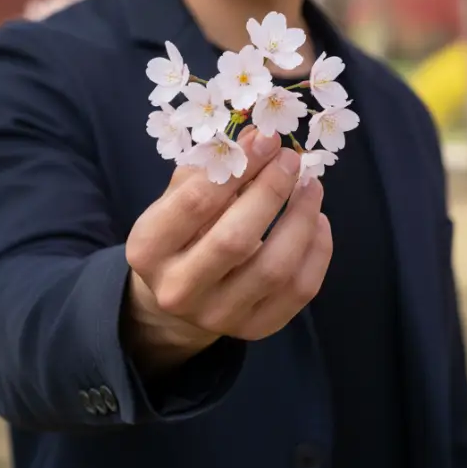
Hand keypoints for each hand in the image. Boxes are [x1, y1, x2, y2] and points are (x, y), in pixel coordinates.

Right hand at [122, 126, 331, 374]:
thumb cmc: (179, 231)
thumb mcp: (178, 196)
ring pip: (275, 269)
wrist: (177, 296)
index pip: (196, 202)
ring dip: (301, 219)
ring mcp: (218, 317)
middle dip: (271, 191)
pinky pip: (299, 291)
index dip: (239, 166)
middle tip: (292, 160)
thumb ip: (214, 167)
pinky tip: (317, 221)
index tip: (268, 138)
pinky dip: (317, 251)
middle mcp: (178, 290)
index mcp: (149, 248)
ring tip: (311, 185)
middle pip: (235, 239)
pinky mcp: (254, 330)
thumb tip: (260, 137)